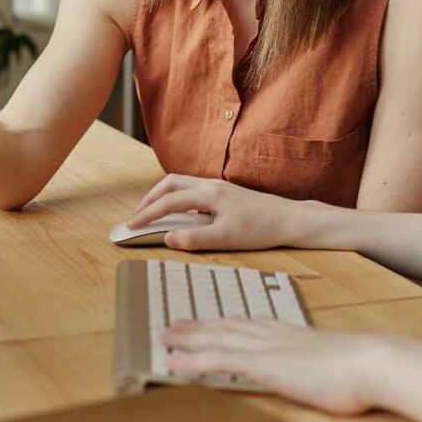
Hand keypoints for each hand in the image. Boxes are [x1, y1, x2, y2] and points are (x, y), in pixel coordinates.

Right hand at [126, 174, 316, 251]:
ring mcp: (219, 187)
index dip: (147, 214)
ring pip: (181, 184)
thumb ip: (194, 238)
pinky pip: (193, 189)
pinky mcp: (226, 193)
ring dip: (163, 196)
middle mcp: (211, 185)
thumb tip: (168, 237)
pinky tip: (180, 213)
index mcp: (209, 194)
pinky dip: (178, 197)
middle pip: (170, 183)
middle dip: (149, 199)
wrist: (290, 219)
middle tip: (137, 216)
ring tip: (153, 213)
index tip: (131, 226)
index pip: (168, 201)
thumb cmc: (261, 229)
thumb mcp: (226, 239)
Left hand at [162, 319, 384, 415]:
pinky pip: (217, 361)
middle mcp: (274, 335)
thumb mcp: (338, 363)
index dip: (226, 323)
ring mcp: (267, 348)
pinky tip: (174, 362)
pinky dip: (192, 360)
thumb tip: (327, 372)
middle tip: (175, 324)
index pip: (250, 325)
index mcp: (292, 334)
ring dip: (187, 338)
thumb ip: (323, 364)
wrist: (371, 362)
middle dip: (199, 326)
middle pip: (227, 327)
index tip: (211, 321)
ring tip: (165, 337)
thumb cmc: (363, 369)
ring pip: (216, 339)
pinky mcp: (263, 365)